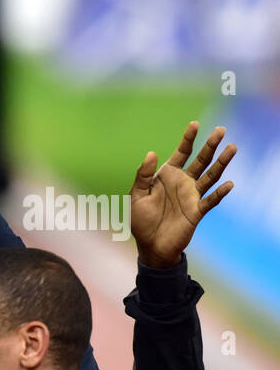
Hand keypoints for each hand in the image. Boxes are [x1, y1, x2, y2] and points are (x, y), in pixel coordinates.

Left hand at [130, 122, 235, 268]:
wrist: (150, 245)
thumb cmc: (141, 220)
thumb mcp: (136, 196)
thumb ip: (143, 175)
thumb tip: (151, 153)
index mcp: (168, 176)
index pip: (181, 153)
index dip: (188, 139)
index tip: (195, 124)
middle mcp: (183, 182)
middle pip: (200, 160)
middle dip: (210, 145)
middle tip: (221, 130)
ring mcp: (192, 196)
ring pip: (210, 176)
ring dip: (221, 163)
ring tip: (232, 148)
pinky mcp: (197, 211)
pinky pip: (211, 200)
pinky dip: (220, 193)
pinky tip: (228, 184)